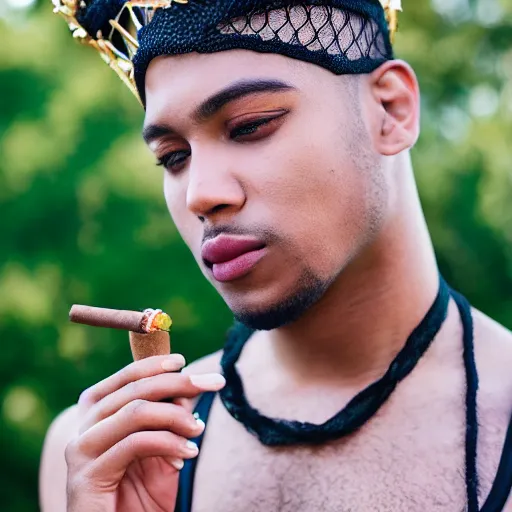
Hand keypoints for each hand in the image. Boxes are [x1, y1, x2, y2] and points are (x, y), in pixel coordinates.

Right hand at [64, 354, 224, 511]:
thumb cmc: (141, 496)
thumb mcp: (162, 450)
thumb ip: (168, 418)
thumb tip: (188, 387)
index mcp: (97, 415)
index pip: (125, 378)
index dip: (154, 366)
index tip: (183, 362)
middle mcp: (83, 427)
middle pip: (134, 390)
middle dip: (178, 383)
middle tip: (213, 382)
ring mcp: (81, 451)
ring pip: (135, 412)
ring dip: (176, 416)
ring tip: (198, 429)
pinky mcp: (86, 476)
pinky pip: (135, 444)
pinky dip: (168, 443)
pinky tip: (188, 453)